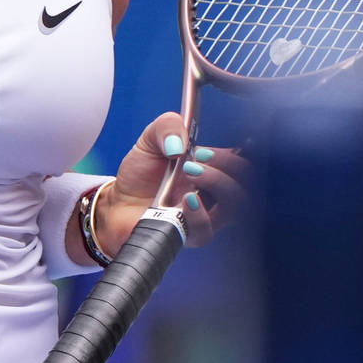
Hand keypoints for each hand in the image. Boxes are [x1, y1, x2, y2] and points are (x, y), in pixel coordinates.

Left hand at [99, 112, 250, 251]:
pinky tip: (185, 201)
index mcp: (211, 170)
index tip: (203, 149)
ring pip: (235, 207)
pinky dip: (199, 215)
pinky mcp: (188, 235)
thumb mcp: (150, 140)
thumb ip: (167, 127)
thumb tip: (181, 142)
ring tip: (190, 172)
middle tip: (196, 159)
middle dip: (227, 166)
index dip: (231, 155)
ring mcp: (204, 216)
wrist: (118, 202)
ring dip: (218, 183)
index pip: (242, 164)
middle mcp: (214, 194)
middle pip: (244, 182)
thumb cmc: (141, 175)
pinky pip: (206, 232)